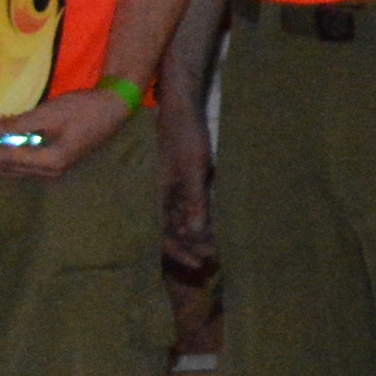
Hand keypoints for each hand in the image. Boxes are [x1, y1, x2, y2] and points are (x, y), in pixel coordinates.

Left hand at [0, 80, 145, 179]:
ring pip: (12, 170)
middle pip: (6, 169)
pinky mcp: (53, 162)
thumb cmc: (83, 109)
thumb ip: (19, 124)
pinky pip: (20, 165)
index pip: (5, 159)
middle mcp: (49, 171)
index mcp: (49, 161)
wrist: (113, 109)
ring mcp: (52, 169)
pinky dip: (2, 163)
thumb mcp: (50, 113)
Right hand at [158, 99, 214, 273]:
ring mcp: (171, 192)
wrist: (182, 112)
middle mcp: (161, 198)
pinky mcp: (182, 184)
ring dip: (196, 239)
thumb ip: (195, 201)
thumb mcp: (194, 170)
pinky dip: (199, 223)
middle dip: (191, 250)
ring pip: (181, 224)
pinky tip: (213, 230)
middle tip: (214, 263)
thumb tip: (196, 234)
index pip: (165, 235)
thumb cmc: (186, 137)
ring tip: (216, 252)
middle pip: (172, 234)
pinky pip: (188, 210)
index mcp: (158, 196)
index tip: (201, 263)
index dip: (182, 253)